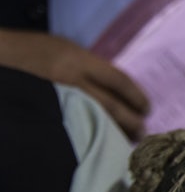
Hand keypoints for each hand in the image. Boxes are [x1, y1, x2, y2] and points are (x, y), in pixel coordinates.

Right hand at [0, 29, 149, 140]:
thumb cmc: (31, 51)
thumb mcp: (63, 49)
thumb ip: (88, 67)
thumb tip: (114, 87)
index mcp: (77, 60)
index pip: (119, 81)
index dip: (137, 97)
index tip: (147, 109)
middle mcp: (70, 80)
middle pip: (110, 105)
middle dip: (130, 121)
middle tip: (141, 132)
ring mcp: (56, 99)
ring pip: (93, 120)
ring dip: (112, 131)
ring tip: (124, 142)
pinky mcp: (44, 113)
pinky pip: (72, 126)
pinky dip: (88, 135)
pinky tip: (96, 142)